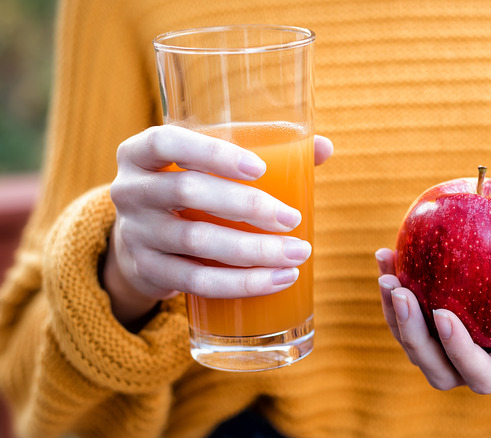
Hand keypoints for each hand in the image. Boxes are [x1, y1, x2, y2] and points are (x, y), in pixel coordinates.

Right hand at [103, 125, 333, 326]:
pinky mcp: (148, 272)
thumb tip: (325, 148)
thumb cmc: (191, 188)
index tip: (260, 168)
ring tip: (296, 253)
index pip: (167, 142)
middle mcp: (130, 190)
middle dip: (246, 206)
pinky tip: (277, 280)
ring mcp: (136, 234)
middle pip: (187, 191)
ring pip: (196, 242)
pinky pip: (196, 281)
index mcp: (141, 152)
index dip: (213, 154)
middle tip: (291, 218)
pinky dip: (240, 283)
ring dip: (252, 250)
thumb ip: (263, 149)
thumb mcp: (210, 164)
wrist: (140, 242)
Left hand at [375, 211, 490, 393]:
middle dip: (411, 337)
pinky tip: (387, 254)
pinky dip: (395, 283)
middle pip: (437, 367)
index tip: (441, 312)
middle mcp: (480, 355)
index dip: (457, 352)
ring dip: (393, 313)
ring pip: (415, 342)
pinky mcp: (438, 308)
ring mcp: (456, 335)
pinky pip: (409, 308)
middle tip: (400, 292)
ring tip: (388, 274)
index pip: (480, 374)